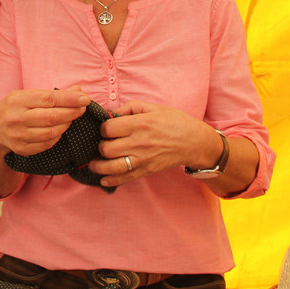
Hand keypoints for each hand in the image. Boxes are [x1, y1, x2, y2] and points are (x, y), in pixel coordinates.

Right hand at [0, 86, 89, 156]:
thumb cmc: (14, 108)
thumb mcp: (27, 95)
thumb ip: (52, 94)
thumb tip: (78, 91)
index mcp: (17, 100)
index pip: (48, 99)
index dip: (69, 99)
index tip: (85, 98)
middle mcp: (16, 118)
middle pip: (52, 117)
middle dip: (72, 112)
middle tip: (83, 108)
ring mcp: (18, 135)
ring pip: (51, 132)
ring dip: (66, 124)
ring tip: (72, 117)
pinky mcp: (22, 149)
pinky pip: (47, 144)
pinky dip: (57, 136)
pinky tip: (61, 129)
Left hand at [92, 100, 219, 186]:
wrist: (194, 142)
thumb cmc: (174, 122)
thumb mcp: (153, 108)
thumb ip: (130, 108)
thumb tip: (111, 113)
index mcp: (141, 124)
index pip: (109, 129)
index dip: (103, 128)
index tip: (106, 129)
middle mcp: (140, 142)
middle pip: (107, 148)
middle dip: (101, 146)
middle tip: (104, 144)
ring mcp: (143, 159)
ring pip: (113, 166)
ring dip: (99, 166)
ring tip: (95, 164)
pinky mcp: (147, 170)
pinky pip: (126, 178)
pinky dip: (111, 180)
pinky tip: (103, 179)